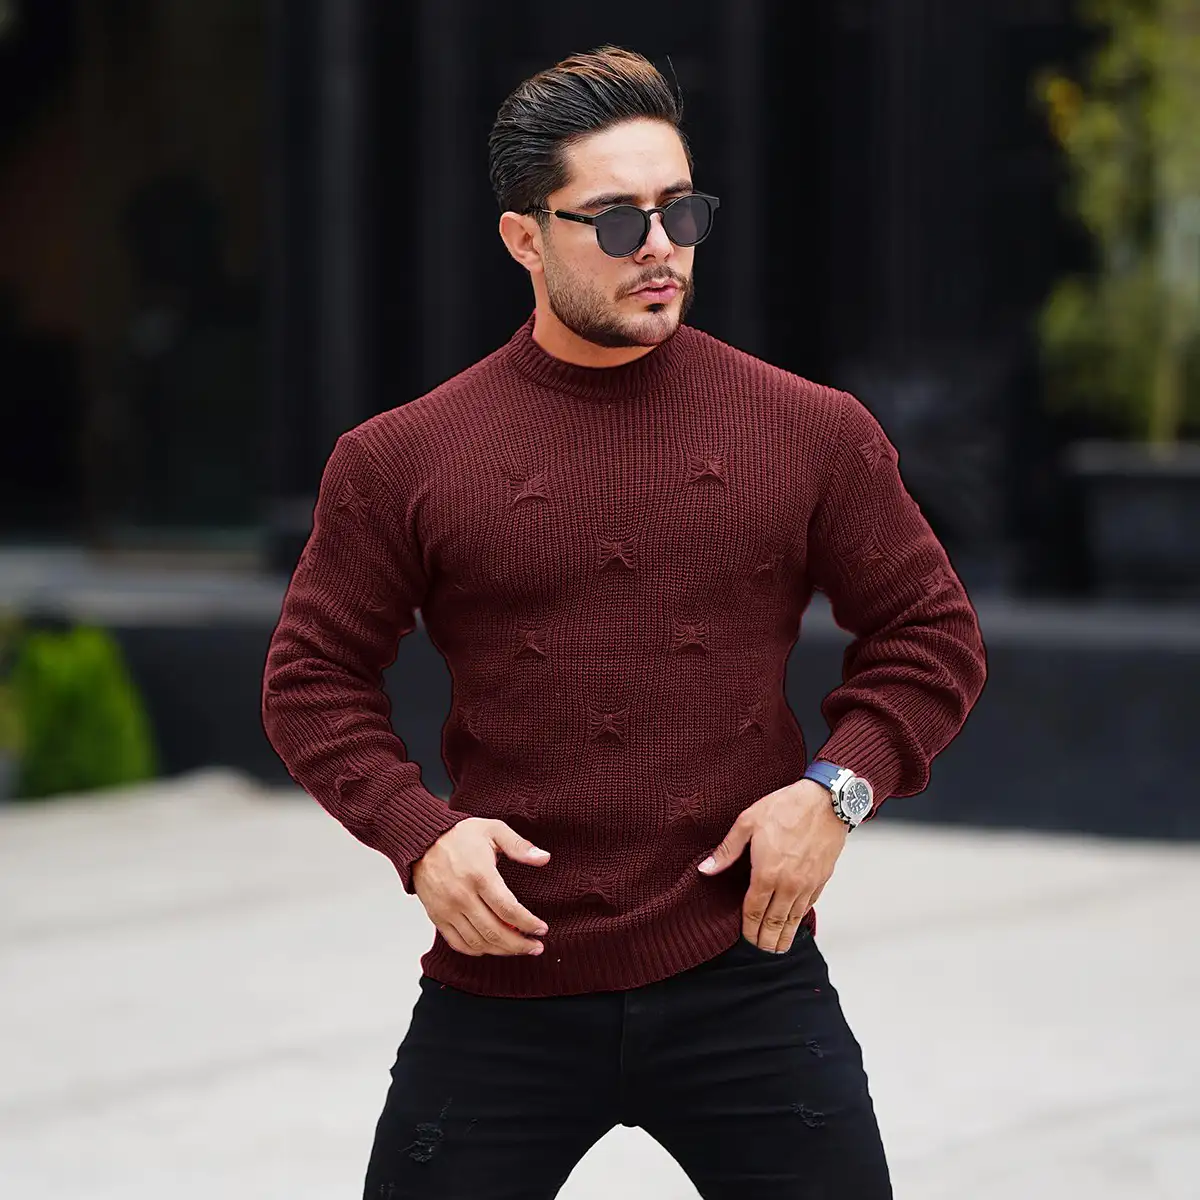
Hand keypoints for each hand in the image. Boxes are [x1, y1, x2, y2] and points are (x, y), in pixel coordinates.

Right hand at [412, 817, 550, 955]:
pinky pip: (457, 943)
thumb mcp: (493, 830)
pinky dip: (476, 950)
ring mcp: (447, 909)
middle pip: (495, 932)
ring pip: (478, 942)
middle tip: (536, 947)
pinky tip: (491, 947)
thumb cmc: (458, 834)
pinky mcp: (437, 916)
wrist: (422, 838)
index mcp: (480, 875)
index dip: (528, 924)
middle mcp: (462, 896)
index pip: (509, 910)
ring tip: (518, 948)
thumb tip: (544, 857)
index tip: (541, 929)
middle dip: (520, 945)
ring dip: (501, 950)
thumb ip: (520, 846)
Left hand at [697, 780, 847, 951]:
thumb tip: (706, 869)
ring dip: (785, 937)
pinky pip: (808, 906)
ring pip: (794, 919)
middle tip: (761, 951)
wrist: (825, 801)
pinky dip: (800, 918)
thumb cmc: (786, 807)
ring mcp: (807, 884)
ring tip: (779, 949)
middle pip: (775, 923)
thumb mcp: (748, 822)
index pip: (754, 912)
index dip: (748, 929)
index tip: (745, 938)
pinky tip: (795, 923)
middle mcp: (788, 885)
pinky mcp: (821, 879)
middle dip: (767, 941)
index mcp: (767, 873)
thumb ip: (726, 850)